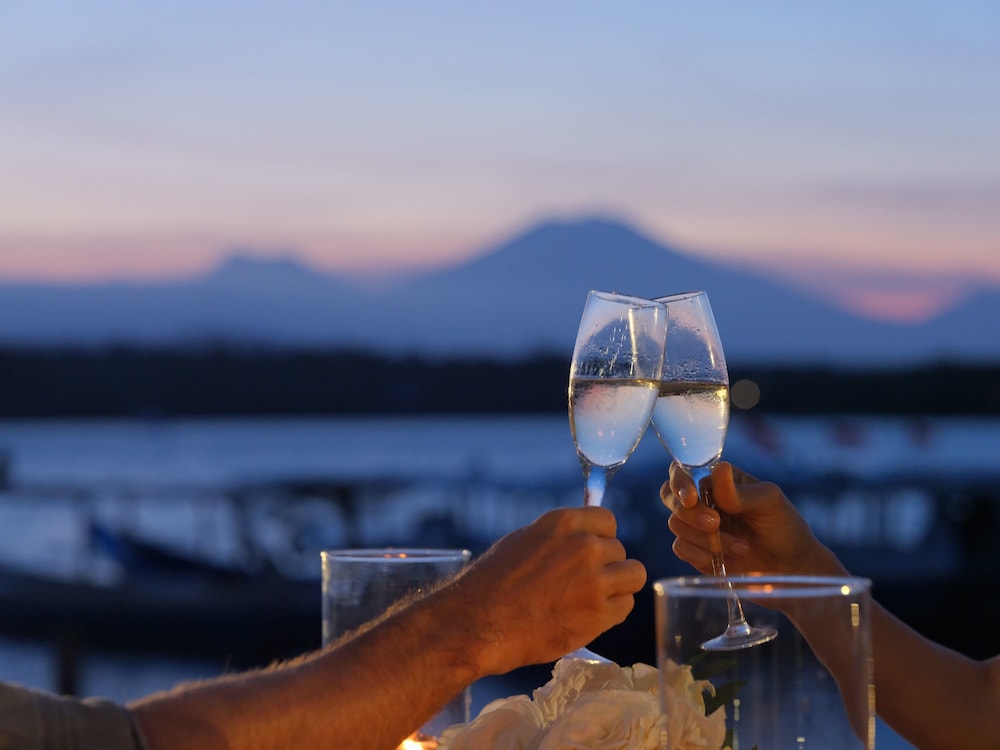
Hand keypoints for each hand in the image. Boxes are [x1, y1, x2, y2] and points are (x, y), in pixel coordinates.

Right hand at [454, 506, 646, 674]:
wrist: (480, 622)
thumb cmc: (493, 582)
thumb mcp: (524, 541)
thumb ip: (558, 538)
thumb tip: (581, 537)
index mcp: (565, 522)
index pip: (607, 520)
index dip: (600, 537)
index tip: (591, 552)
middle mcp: (585, 546)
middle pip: (619, 550)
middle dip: (605, 566)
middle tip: (583, 584)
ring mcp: (595, 580)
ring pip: (633, 575)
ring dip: (617, 586)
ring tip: (594, 599)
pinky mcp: (599, 614)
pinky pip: (625, 606)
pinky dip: (611, 613)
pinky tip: (588, 617)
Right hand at [660, 461, 842, 576]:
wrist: (793, 570)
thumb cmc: (785, 528)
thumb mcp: (770, 502)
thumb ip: (740, 491)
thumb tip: (719, 469)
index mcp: (719, 482)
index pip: (683, 471)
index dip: (680, 483)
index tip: (690, 498)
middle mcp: (703, 501)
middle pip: (670, 497)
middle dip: (689, 513)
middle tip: (715, 525)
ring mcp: (698, 528)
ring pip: (676, 525)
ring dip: (706, 539)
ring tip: (742, 548)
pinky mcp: (696, 552)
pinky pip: (681, 549)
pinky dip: (701, 555)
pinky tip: (728, 560)